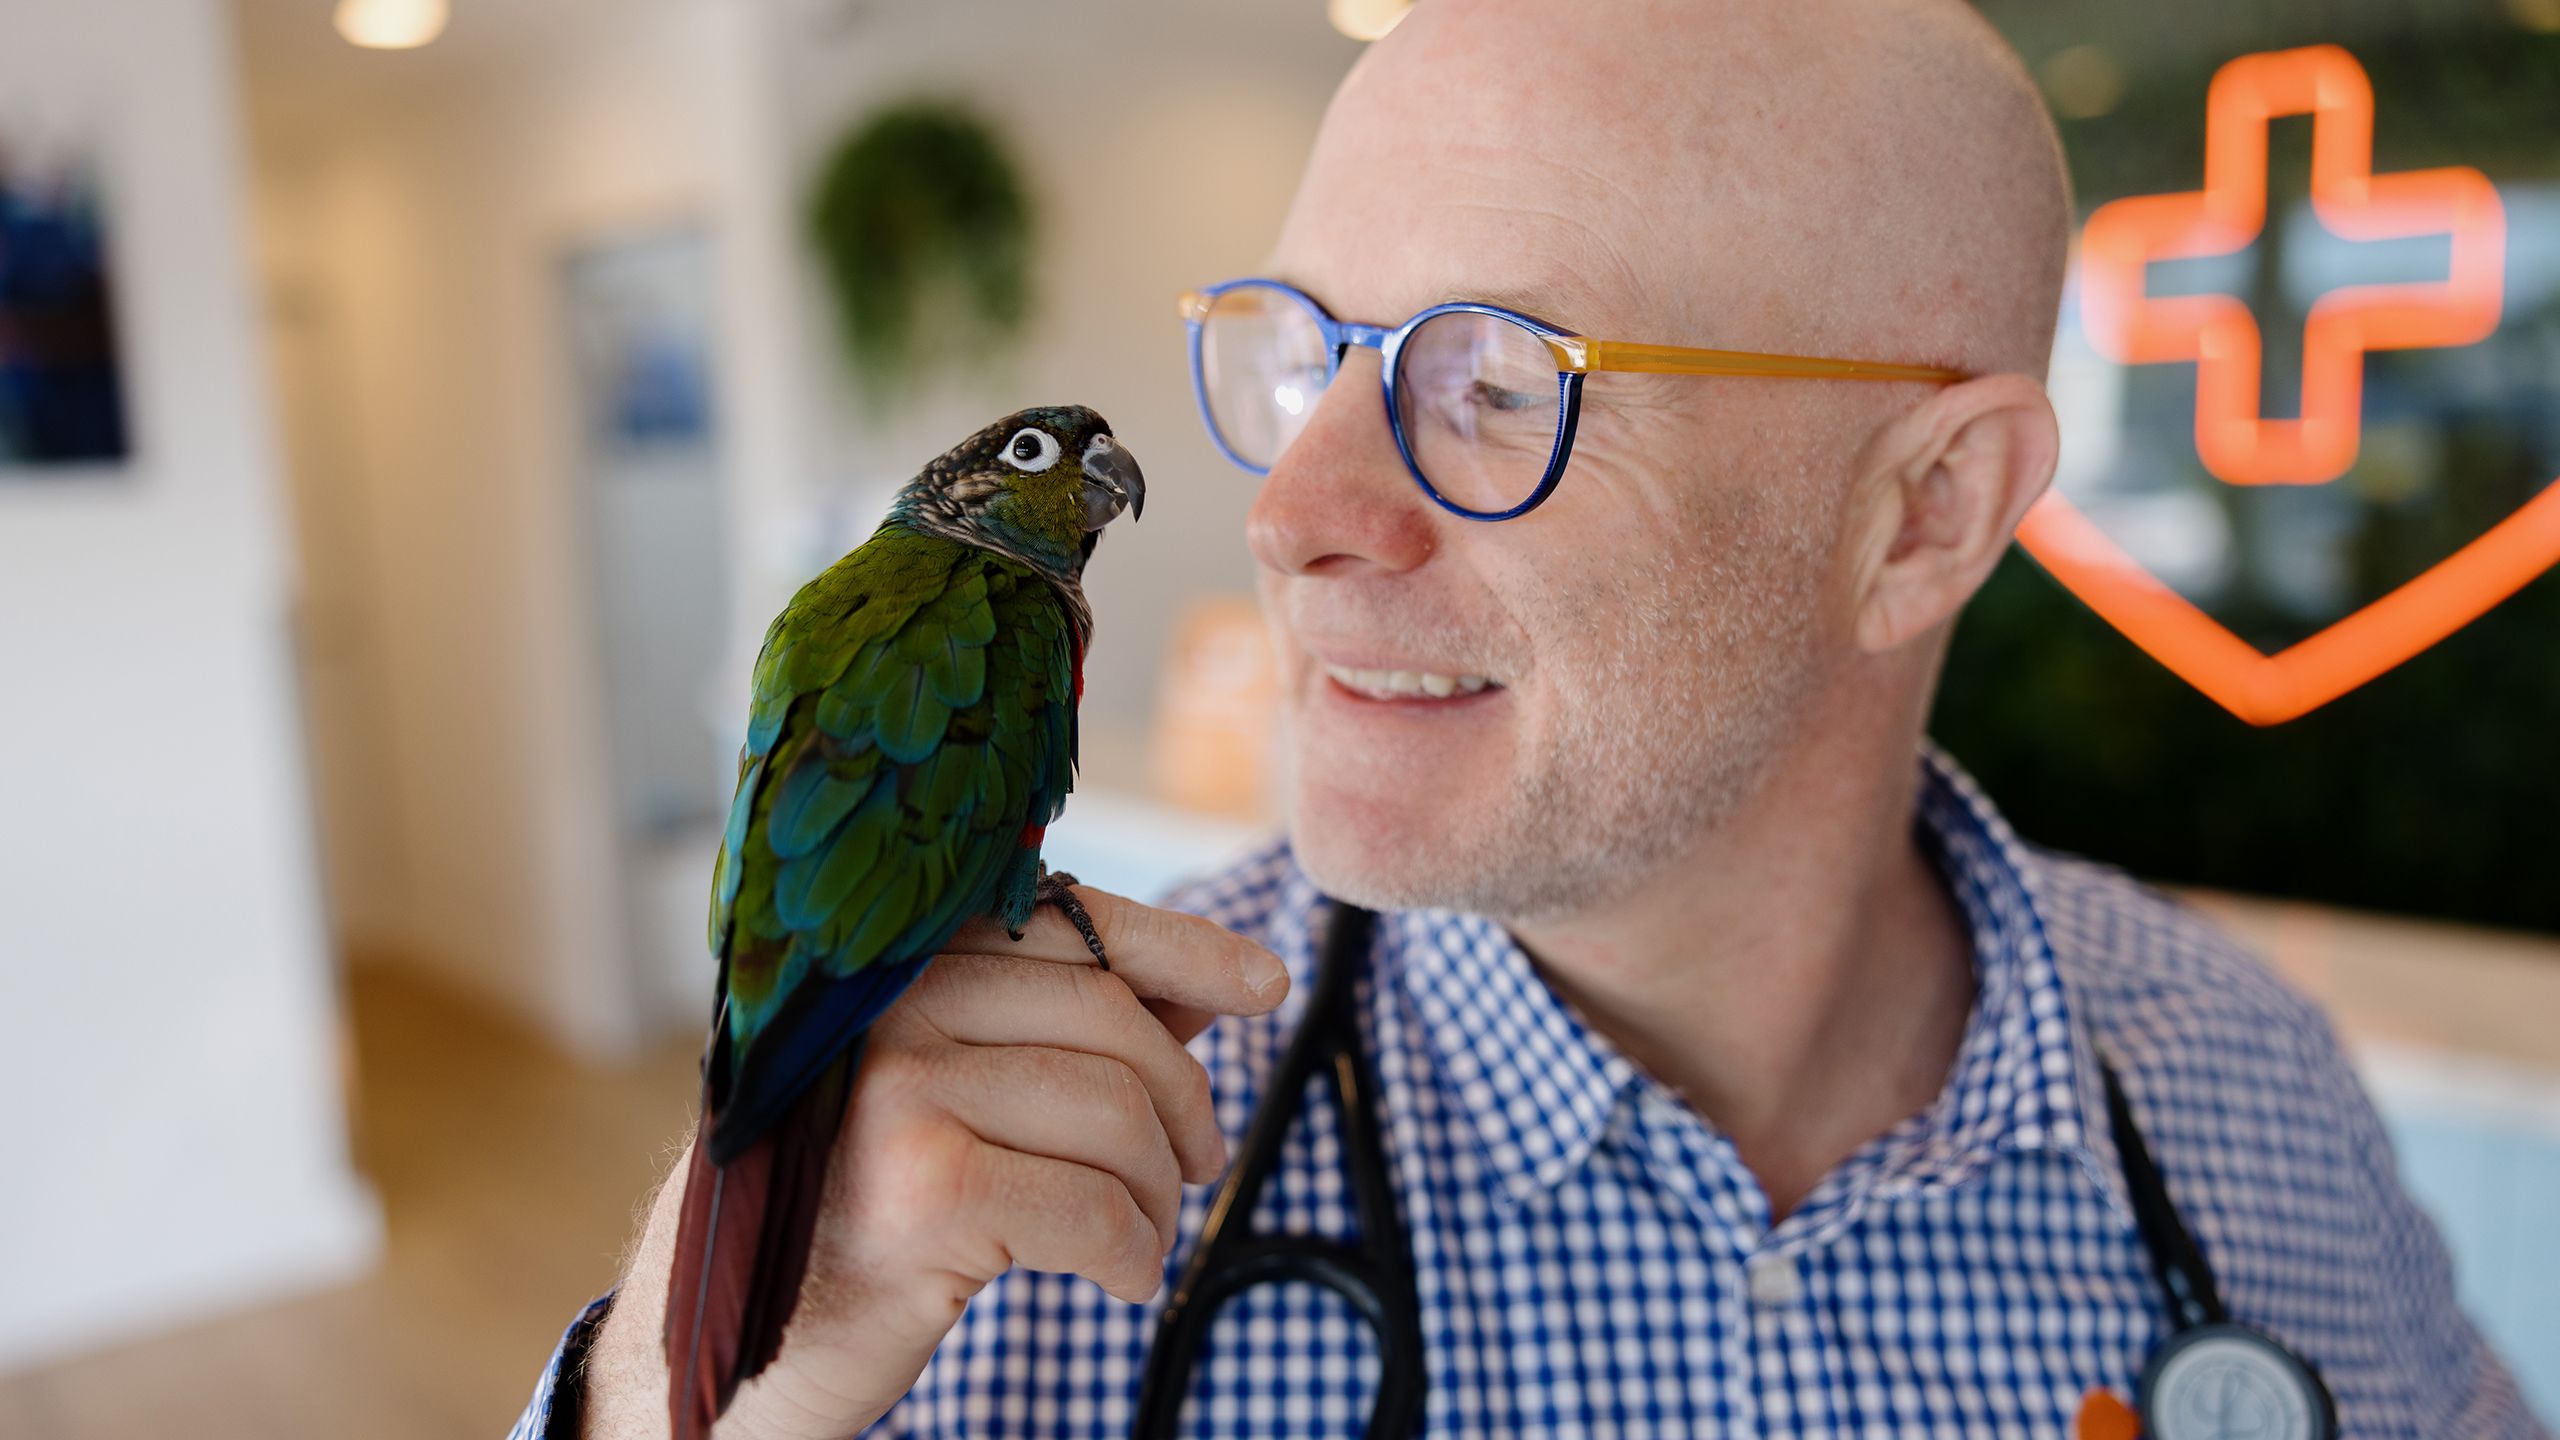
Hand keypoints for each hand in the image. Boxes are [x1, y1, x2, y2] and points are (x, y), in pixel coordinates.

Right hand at [578, 886, 1289, 1438]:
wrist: (722, 1347)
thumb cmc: (852, 1213)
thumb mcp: (945, 1098)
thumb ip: (1059, 1030)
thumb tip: (1209, 983)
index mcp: (894, 965)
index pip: (1069, 922)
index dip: (1183, 948)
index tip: (1263, 985)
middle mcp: (885, 1006)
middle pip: (1112, 1019)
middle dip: (1184, 1103)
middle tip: (1198, 1167)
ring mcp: (896, 1091)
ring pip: (1116, 1114)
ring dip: (1161, 1193)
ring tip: (1145, 1236)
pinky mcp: (922, 1189)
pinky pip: (1095, 1208)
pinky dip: (1134, 1252)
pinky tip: (1120, 1277)